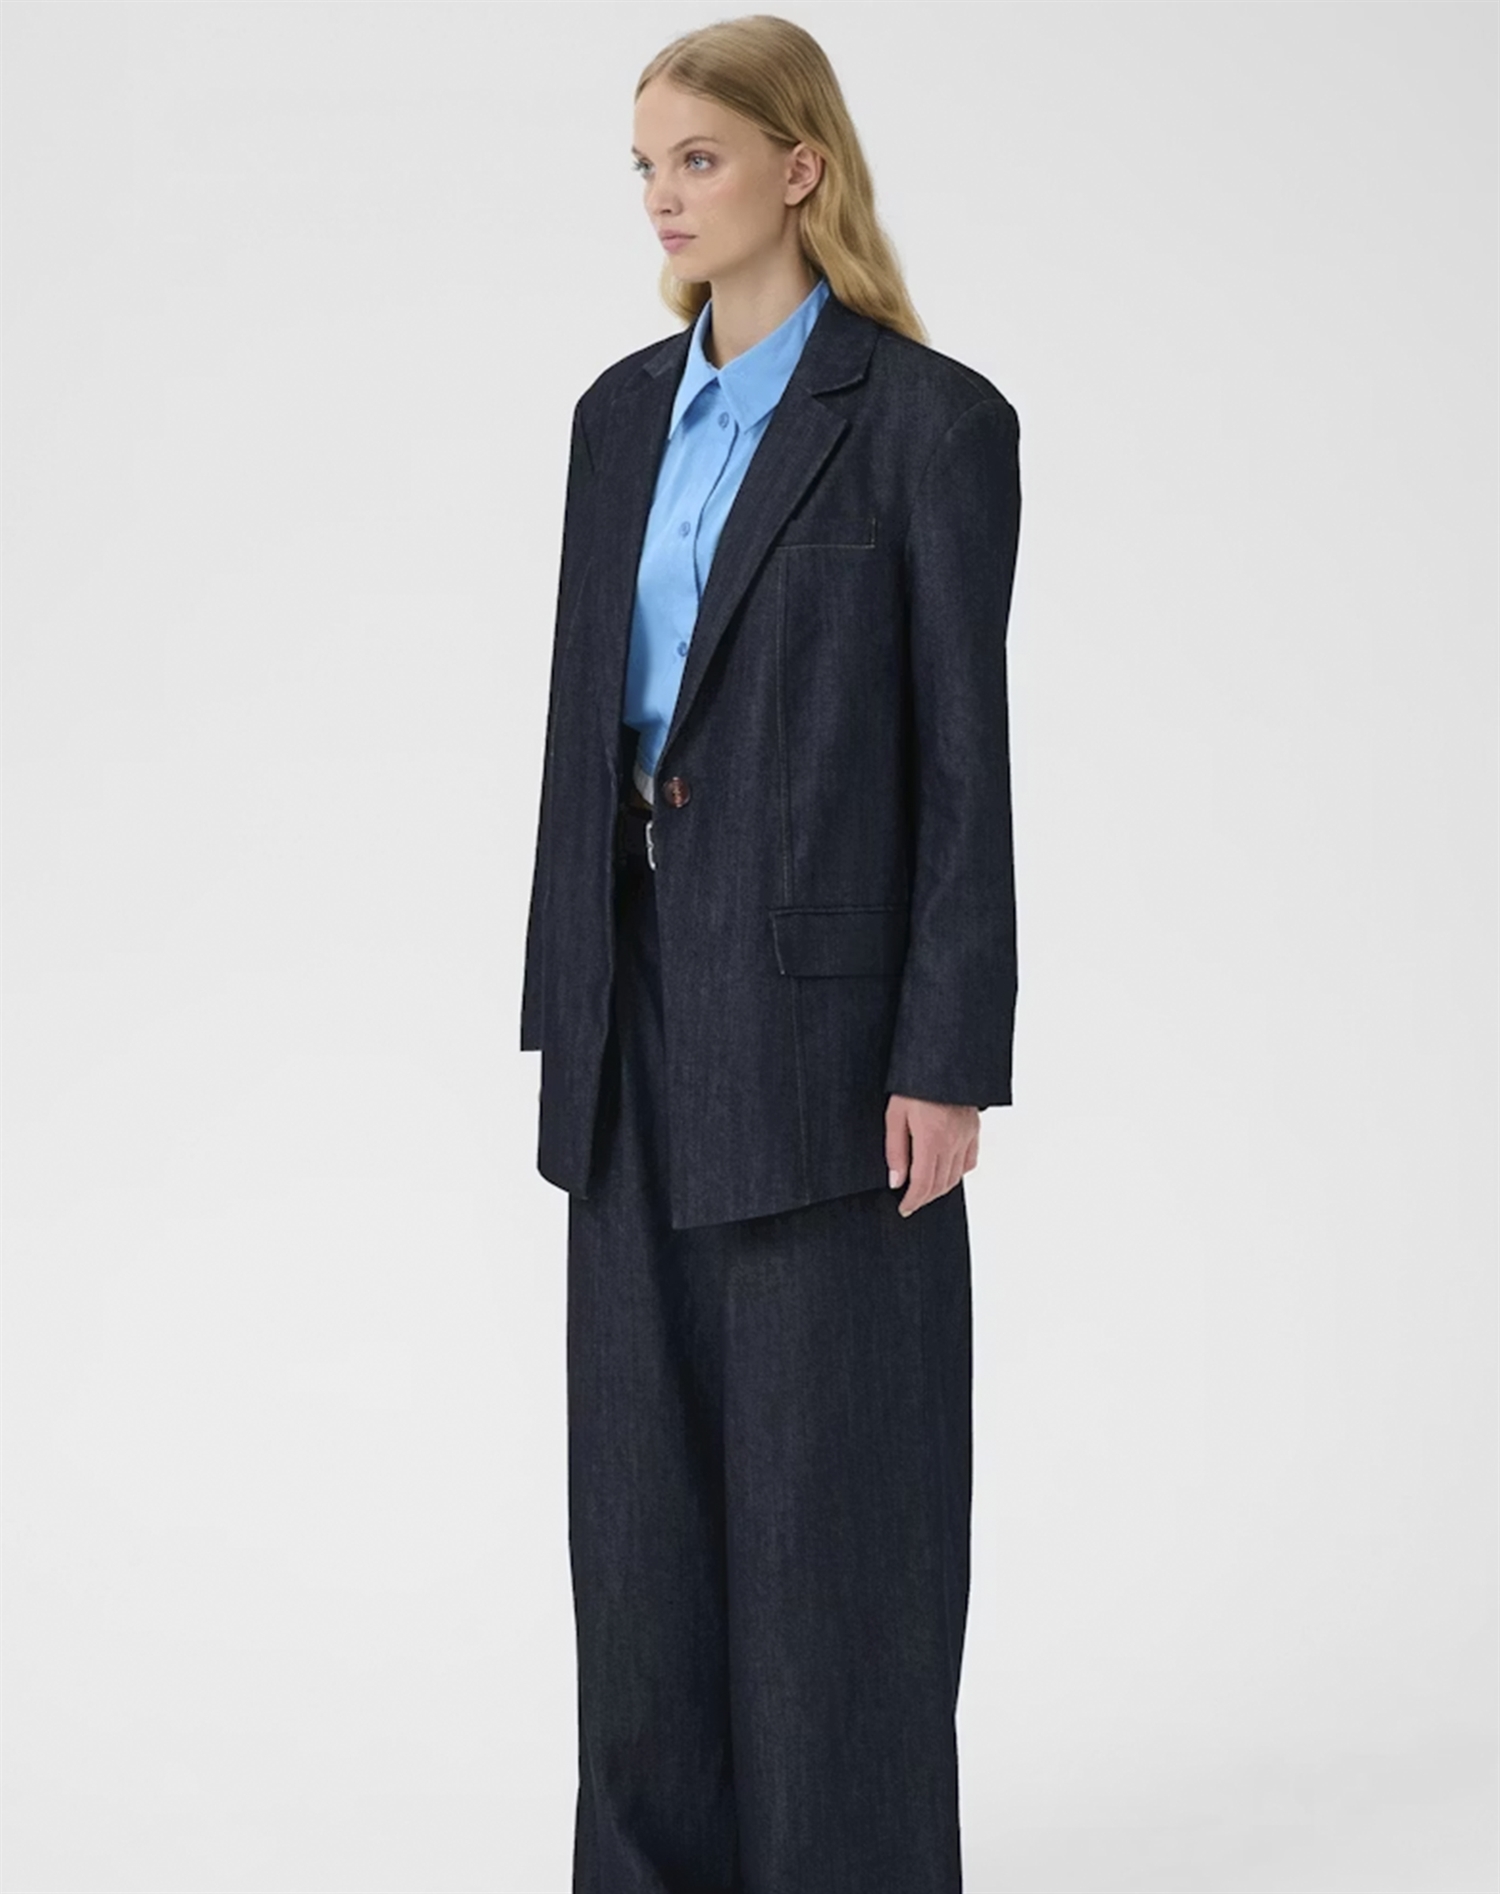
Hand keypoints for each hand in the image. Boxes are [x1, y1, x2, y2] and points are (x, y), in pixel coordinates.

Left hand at [885, 1095, 979, 1217]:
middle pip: (940, 1185)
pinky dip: (957, 1174)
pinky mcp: (973, 1130)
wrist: (943, 1061)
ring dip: (939, 1189)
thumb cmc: (914, 1084)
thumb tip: (896, 1181)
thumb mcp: (895, 1115)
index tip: (904, 1208)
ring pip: (956, 1177)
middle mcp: (953, 1142)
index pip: (924, 1184)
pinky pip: (968, 1162)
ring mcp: (966, 1137)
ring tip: (924, 1191)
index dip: (913, 1201)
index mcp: (932, 1139)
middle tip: (910, 1203)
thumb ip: (895, 1151)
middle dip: (924, 1199)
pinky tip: (944, 1172)